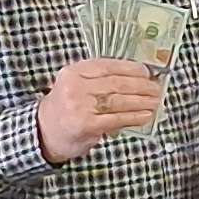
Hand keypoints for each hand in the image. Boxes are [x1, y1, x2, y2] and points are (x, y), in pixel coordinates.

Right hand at [37, 57, 166, 161]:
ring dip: (141, 101)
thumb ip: (98, 81)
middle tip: (156, 88)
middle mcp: (75, 86)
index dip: (131, 68)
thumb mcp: (75, 86)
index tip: (147, 72)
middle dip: (141, 85)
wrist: (42, 133)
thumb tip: (135, 80)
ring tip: (155, 101)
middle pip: (116, 82)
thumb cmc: (64, 109)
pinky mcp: (87, 124)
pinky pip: (117, 118)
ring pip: (119, 100)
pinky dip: (134, 117)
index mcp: (74, 71)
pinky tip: (146, 116)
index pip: (108, 65)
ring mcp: (80, 105)